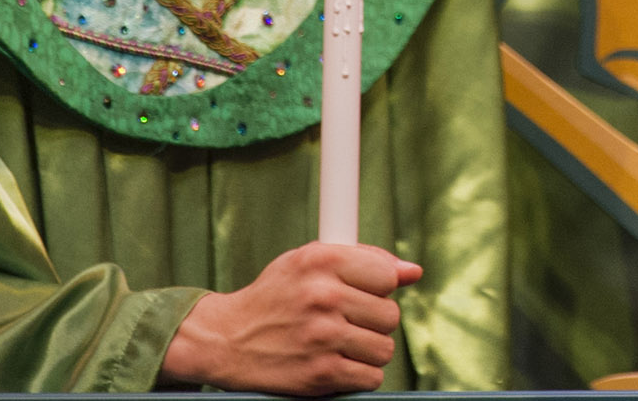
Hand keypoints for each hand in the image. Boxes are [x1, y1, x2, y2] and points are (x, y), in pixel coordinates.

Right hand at [159, 242, 423, 395]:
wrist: (225, 341)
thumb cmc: (274, 298)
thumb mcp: (308, 263)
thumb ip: (363, 260)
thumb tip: (412, 272)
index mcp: (321, 261)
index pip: (387, 275)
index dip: (378, 289)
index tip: (360, 295)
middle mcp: (323, 296)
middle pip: (390, 315)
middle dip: (373, 322)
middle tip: (347, 323)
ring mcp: (322, 337)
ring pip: (385, 348)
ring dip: (368, 351)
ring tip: (341, 345)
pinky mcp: (320, 373)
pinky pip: (371, 377)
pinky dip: (359, 375)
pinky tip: (337, 364)